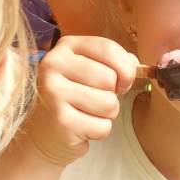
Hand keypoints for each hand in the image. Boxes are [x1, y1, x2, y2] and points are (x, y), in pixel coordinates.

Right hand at [25, 35, 137, 166]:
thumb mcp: (90, 70)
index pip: (108, 49)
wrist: (44, 133)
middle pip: (109, 78)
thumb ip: (114, 62)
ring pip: (109, 103)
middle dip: (112, 95)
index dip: (125, 69)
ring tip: (87, 114)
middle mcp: (54, 65)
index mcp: (66, 47)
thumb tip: (135, 66)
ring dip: (106, 115)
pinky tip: (81, 128)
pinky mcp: (61, 121)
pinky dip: (98, 132)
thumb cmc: (74, 98)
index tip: (121, 83)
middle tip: (94, 101)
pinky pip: (102, 127)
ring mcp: (54, 93)